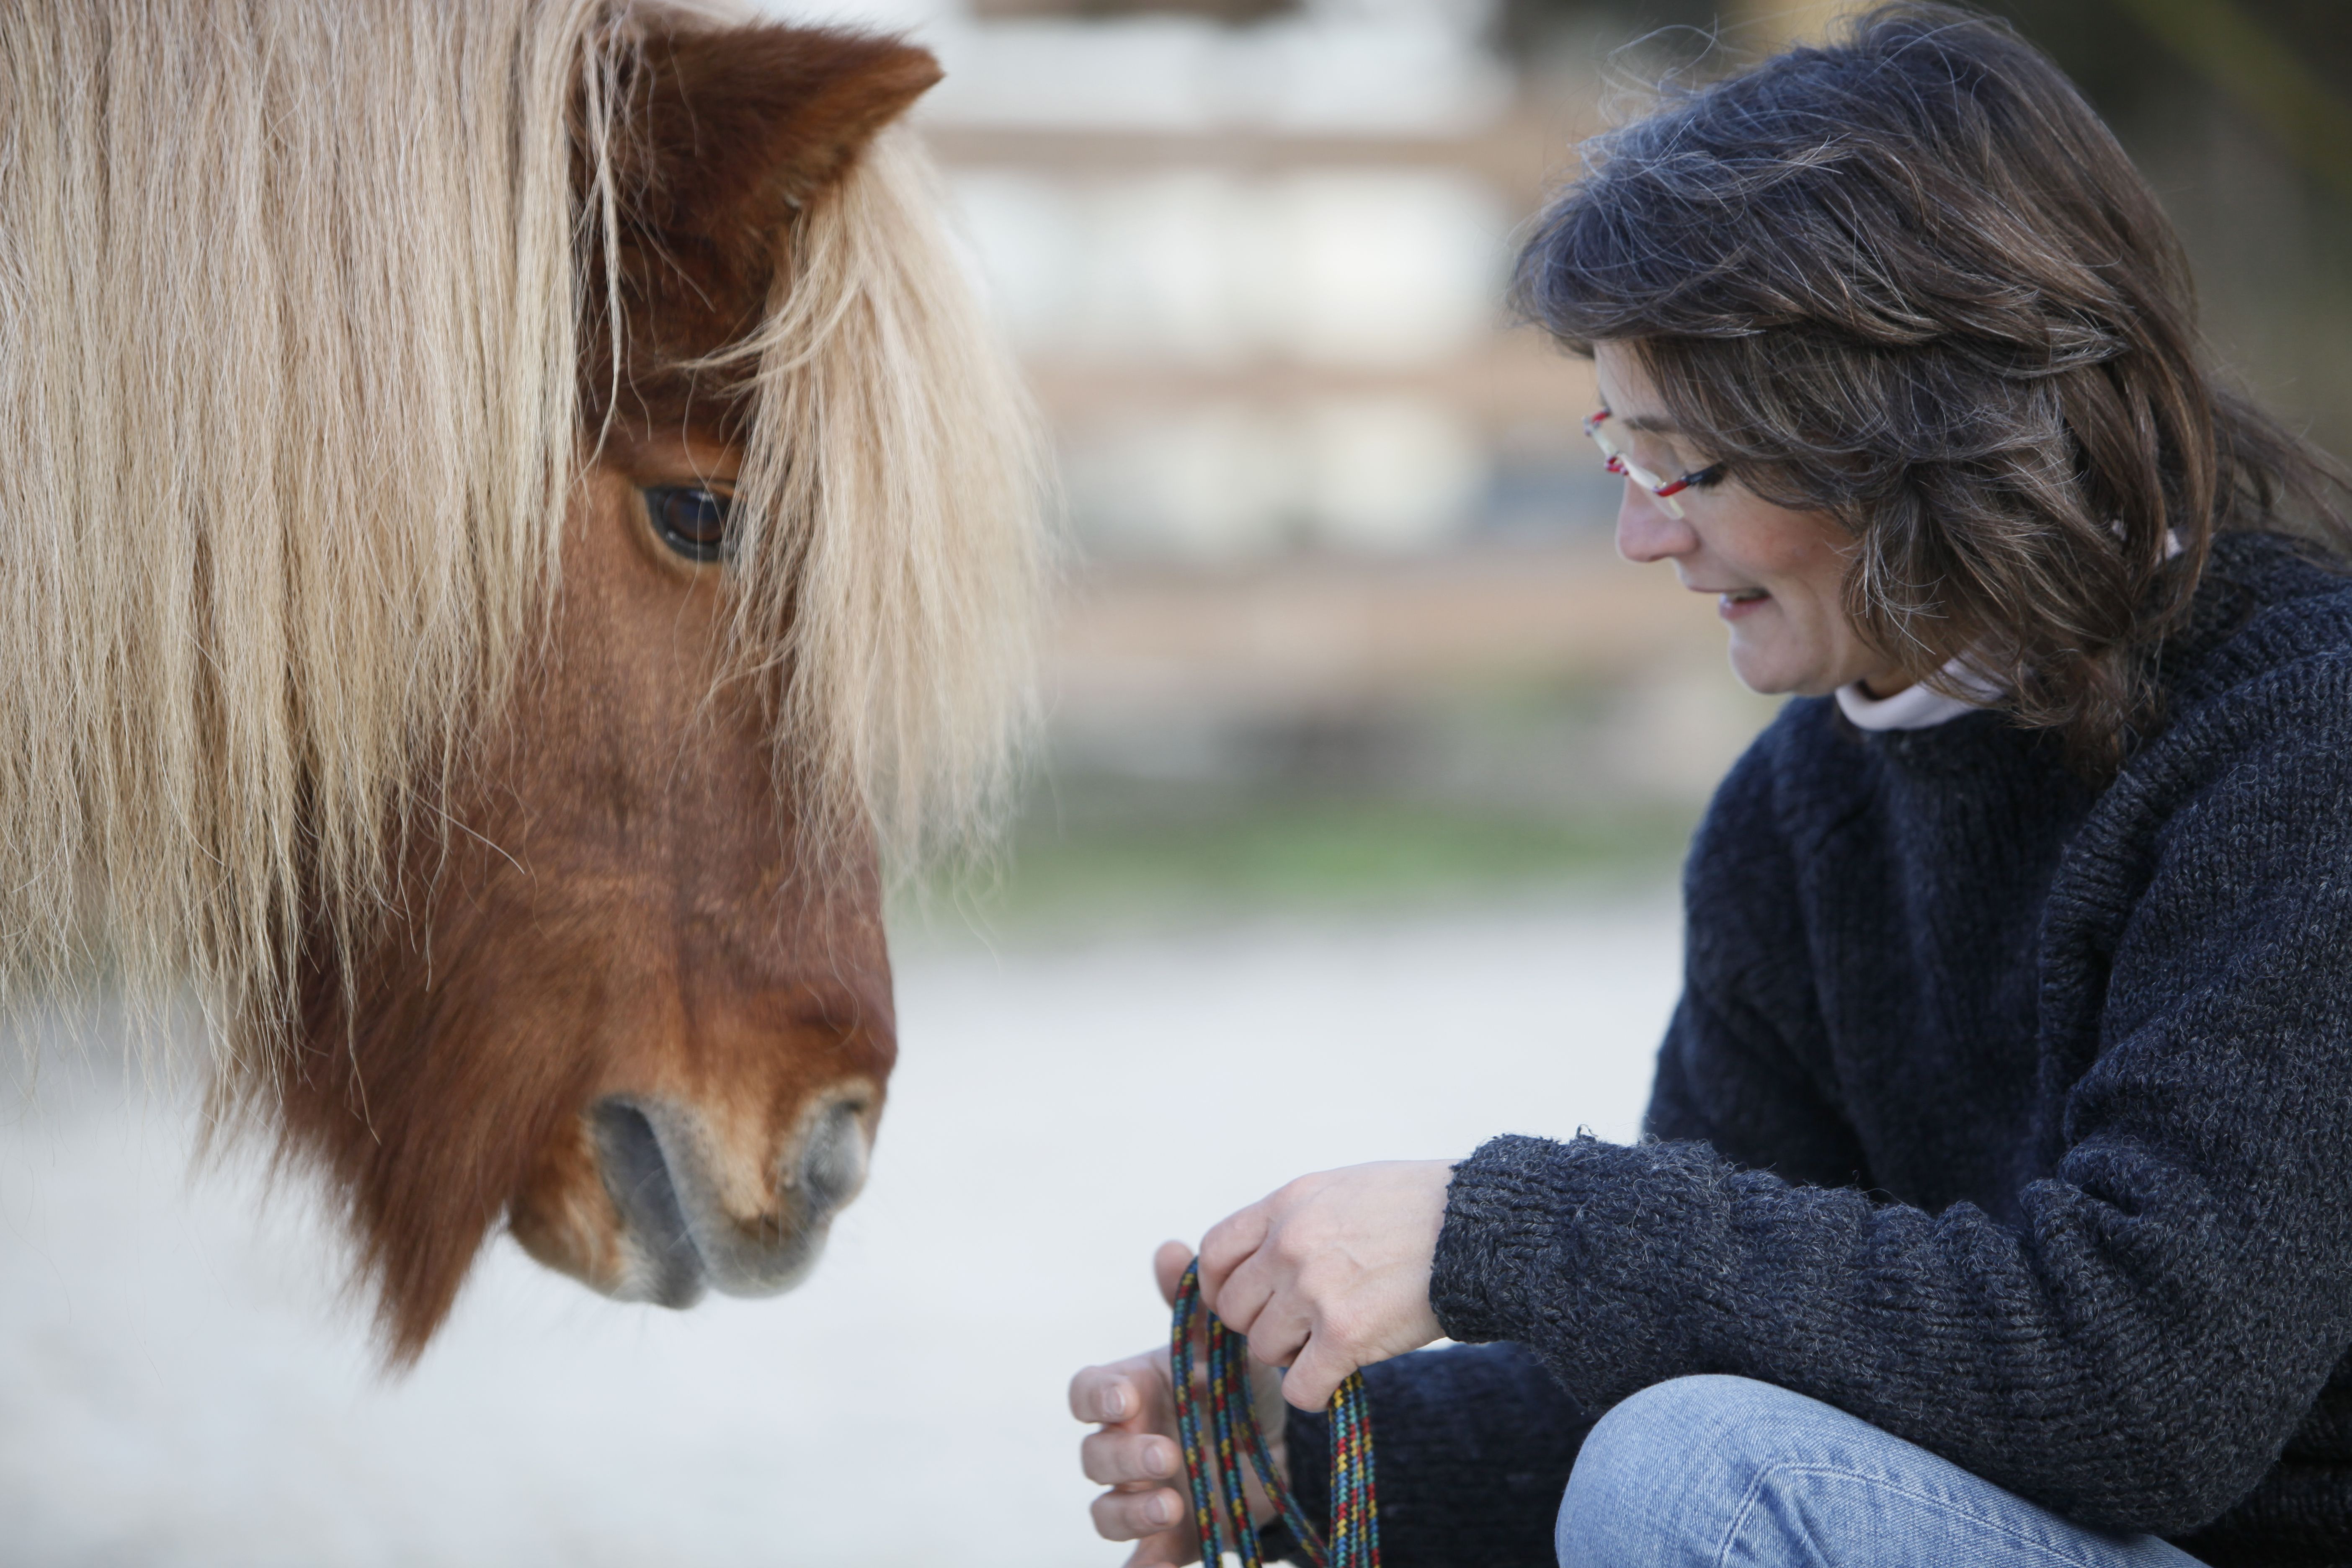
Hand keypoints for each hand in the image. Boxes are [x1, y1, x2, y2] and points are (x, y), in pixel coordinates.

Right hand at [1070, 1240, 1283, 1566]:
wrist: (1286, 1442)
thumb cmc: (1241, 1384)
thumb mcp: (1224, 1344)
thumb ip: (1192, 1303)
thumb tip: (1171, 1249)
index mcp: (1133, 1393)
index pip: (1086, 1393)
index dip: (1096, 1397)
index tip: (1126, 1398)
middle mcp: (1129, 1446)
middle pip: (1094, 1456)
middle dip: (1124, 1457)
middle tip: (1169, 1453)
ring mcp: (1143, 1495)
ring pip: (1105, 1512)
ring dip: (1130, 1511)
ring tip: (1173, 1503)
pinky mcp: (1167, 1539)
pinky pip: (1140, 1561)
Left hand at [1198, 1159, 1452, 1409]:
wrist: (1478, 1229)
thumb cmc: (1420, 1206)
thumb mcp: (1343, 1189)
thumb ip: (1296, 1218)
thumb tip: (1264, 1253)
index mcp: (1287, 1205)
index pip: (1214, 1253)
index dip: (1219, 1286)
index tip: (1242, 1300)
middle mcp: (1290, 1245)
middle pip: (1234, 1308)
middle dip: (1260, 1323)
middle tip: (1297, 1325)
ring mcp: (1314, 1291)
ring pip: (1264, 1349)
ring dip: (1292, 1355)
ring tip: (1330, 1340)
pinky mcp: (1345, 1337)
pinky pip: (1301, 1388)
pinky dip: (1316, 1391)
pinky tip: (1338, 1376)